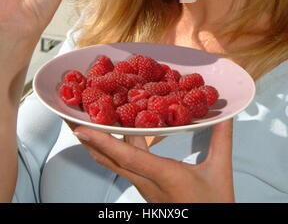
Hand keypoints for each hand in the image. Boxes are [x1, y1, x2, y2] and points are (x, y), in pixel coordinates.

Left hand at [72, 119, 234, 202]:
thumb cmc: (213, 206)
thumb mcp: (220, 172)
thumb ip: (222, 140)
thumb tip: (225, 115)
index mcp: (164, 176)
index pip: (129, 157)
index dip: (104, 142)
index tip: (82, 130)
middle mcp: (148, 182)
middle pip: (112, 159)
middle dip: (91, 141)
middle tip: (74, 121)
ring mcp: (145, 187)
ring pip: (116, 163)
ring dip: (100, 145)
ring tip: (87, 126)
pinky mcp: (147, 188)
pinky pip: (126, 166)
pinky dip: (116, 149)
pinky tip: (118, 137)